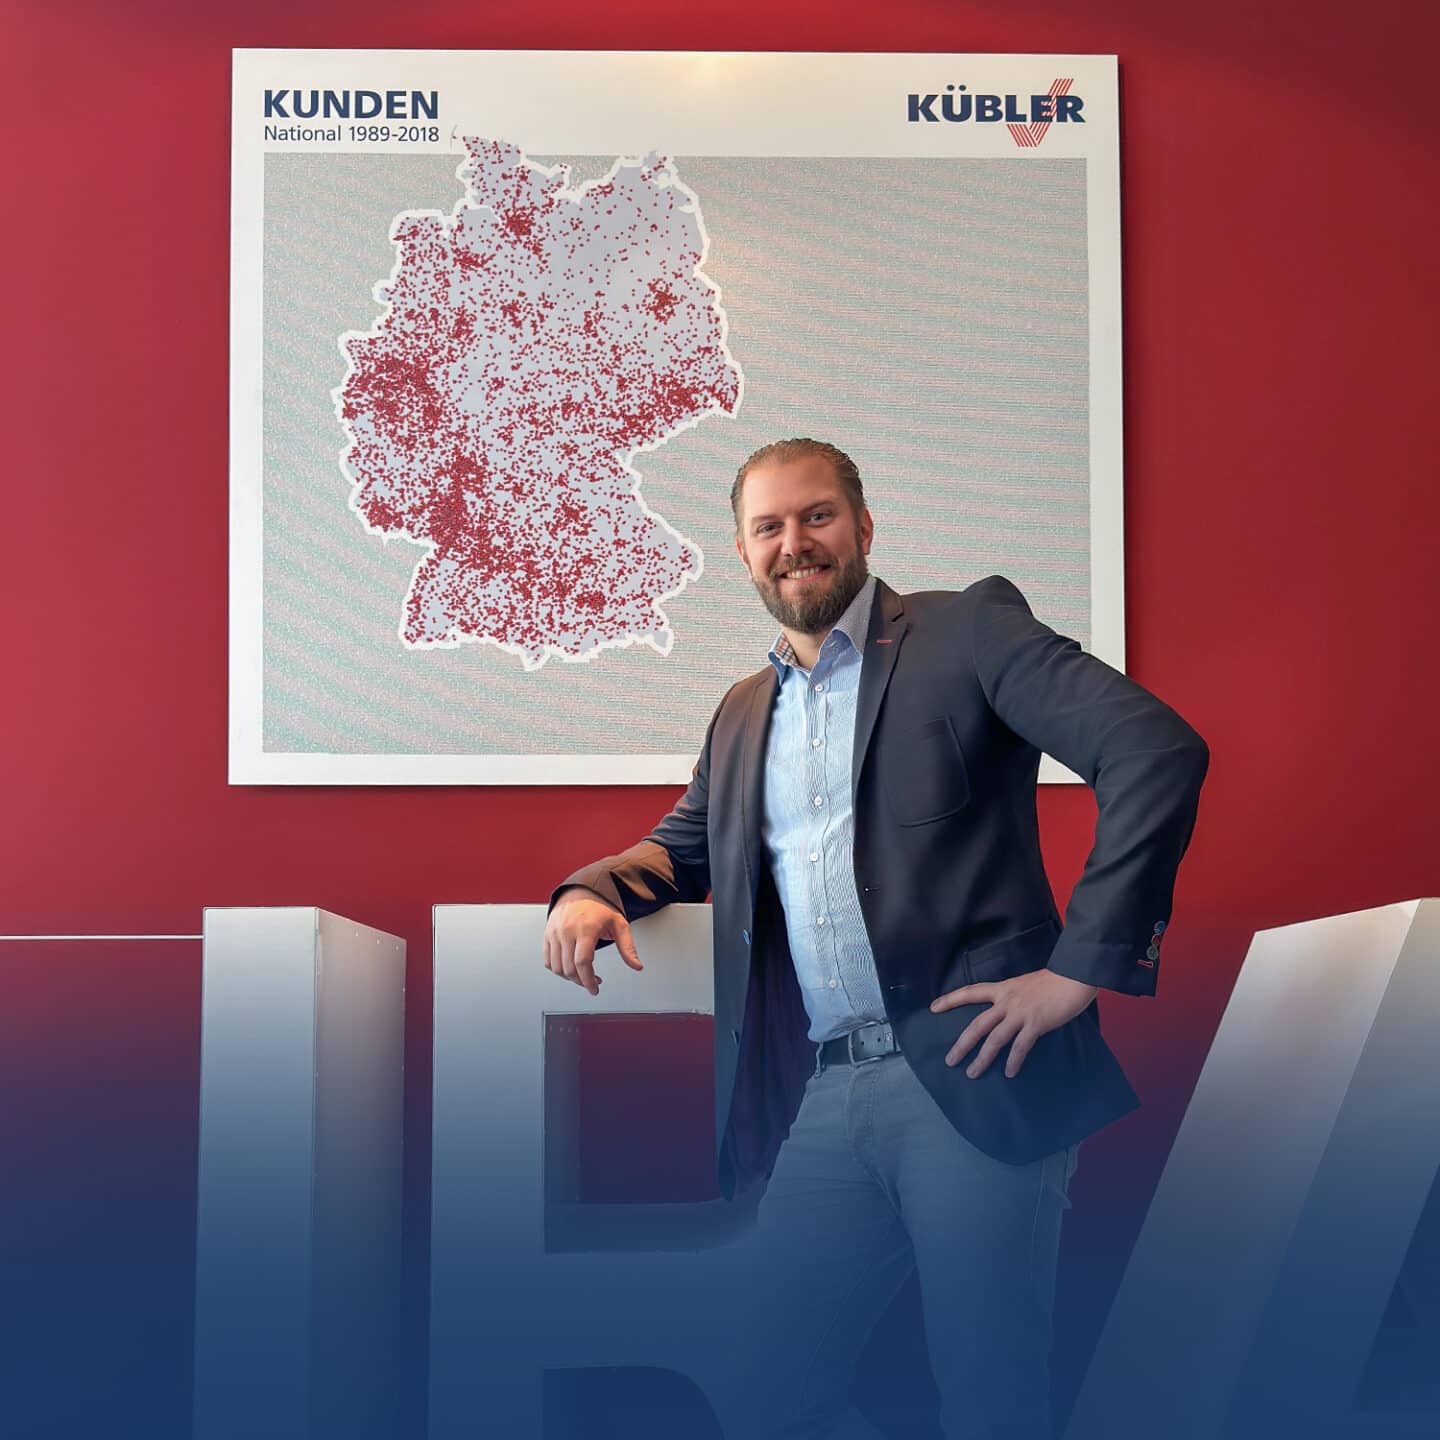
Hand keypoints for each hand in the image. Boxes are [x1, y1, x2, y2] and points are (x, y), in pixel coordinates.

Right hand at [542, 887, 642, 995]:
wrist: (580, 892)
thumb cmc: (599, 908)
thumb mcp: (619, 924)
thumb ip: (628, 947)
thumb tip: (636, 966)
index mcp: (586, 928)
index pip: (582, 962)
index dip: (588, 980)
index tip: (595, 988)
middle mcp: (567, 930)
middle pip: (569, 968)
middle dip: (581, 981)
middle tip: (591, 983)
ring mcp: (554, 933)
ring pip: (557, 967)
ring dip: (569, 978)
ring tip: (582, 976)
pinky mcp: (547, 935)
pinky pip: (548, 961)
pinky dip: (558, 970)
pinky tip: (569, 969)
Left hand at [930, 969, 1097, 1078]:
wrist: (1073, 975)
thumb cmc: (1053, 980)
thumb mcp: (1024, 984)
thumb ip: (1014, 998)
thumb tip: (1008, 1013)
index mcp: (1002, 989)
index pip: (971, 992)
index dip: (951, 999)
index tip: (933, 1007)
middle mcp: (1006, 1001)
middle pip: (977, 1025)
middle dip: (962, 1044)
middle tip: (950, 1060)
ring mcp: (1020, 1013)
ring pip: (995, 1039)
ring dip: (982, 1059)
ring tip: (972, 1073)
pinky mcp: (1036, 1024)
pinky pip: (1020, 1046)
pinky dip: (1013, 1061)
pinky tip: (1009, 1073)